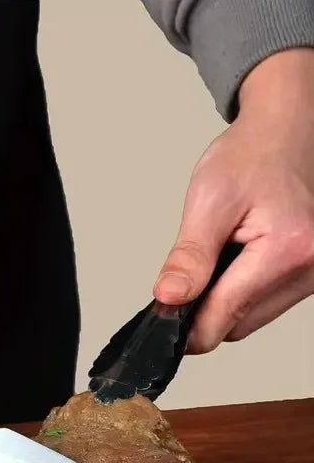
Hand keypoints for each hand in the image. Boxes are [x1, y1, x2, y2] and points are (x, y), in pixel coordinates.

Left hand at [153, 48, 313, 352]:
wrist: (283, 135)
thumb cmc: (250, 158)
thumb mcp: (208, 202)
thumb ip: (189, 258)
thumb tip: (169, 299)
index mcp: (287, 251)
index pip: (222, 320)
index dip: (184, 323)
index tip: (163, 309)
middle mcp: (310, 270)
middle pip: (234, 327)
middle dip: (204, 308)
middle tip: (192, 268)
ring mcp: (313, 277)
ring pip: (247, 320)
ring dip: (222, 300)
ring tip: (219, 255)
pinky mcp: (307, 278)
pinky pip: (261, 305)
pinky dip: (238, 291)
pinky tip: (235, 261)